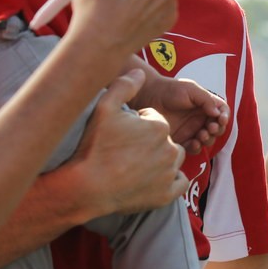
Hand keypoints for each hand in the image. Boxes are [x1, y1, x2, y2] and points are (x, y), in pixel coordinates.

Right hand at [41, 69, 188, 223]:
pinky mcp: (167, 194)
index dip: (137, 124)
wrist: (87, 187)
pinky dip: (170, 180)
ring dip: (161, 159)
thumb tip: (140, 73)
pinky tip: (155, 177)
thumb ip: (125, 85)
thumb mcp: (104, 107)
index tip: (123, 133)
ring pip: (173, 159)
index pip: (154, 119)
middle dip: (150, 141)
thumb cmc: (95, 147)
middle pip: (165, 139)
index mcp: (160, 126)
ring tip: (137, 164)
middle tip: (127, 150)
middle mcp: (171, 149)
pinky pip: (179, 182)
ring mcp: (170, 173)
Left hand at [131, 73, 229, 152]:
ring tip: (201, 136)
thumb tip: (217, 113)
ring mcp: (191, 130)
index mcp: (205, 105)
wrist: (148, 96)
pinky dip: (197, 147)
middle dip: (217, 130)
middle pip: (217, 128)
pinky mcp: (181, 139)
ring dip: (208, 139)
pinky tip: (194, 143)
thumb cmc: (169, 89)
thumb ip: (206, 99)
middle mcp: (200, 118)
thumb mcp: (190, 89)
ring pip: (207, 140)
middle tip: (210, 128)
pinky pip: (194, 148)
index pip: (222, 112)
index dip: (224, 117)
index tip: (221, 120)